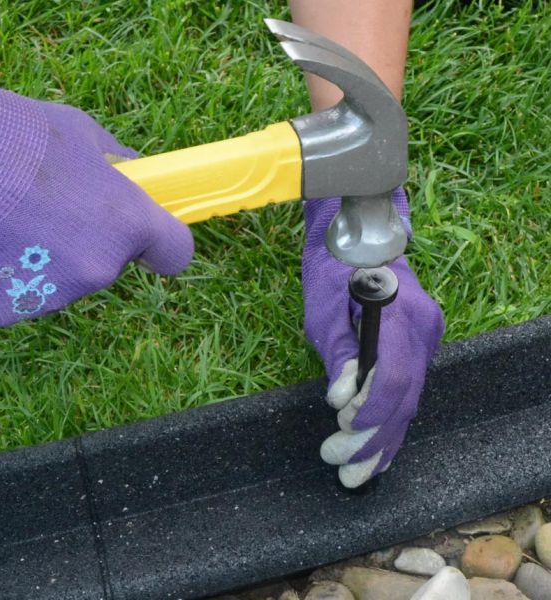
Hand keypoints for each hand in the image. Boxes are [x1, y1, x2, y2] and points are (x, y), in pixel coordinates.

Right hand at [0, 66, 192, 325]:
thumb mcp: (81, 133)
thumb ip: (117, 162)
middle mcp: (100, 268)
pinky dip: (7, 274)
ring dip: (45, 259)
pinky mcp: (9, 311)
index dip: (161, 244)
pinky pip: (20, 292)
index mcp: (129, 225)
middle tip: (49, 209)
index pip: (175, 253)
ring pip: (61, 281)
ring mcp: (55, 295)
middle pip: (108, 264)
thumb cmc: (12, 137)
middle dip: (88, 242)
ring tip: (6, 219)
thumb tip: (135, 170)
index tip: (148, 237)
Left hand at [303, 194, 443, 487]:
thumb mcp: (323, 312)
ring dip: (383, 438)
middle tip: (345, 474)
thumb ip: (338, 356)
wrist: (357, 242)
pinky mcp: (420, 344)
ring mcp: (428, 336)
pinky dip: (390, 418)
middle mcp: (424, 328)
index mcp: (400, 315)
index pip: (394, 377)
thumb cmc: (332, 272)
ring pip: (410, 399)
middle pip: (405, 397)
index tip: (343, 435)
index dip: (371, 412)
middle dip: (374, 440)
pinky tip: (376, 446)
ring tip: (358, 474)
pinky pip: (408, 388)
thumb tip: (342, 401)